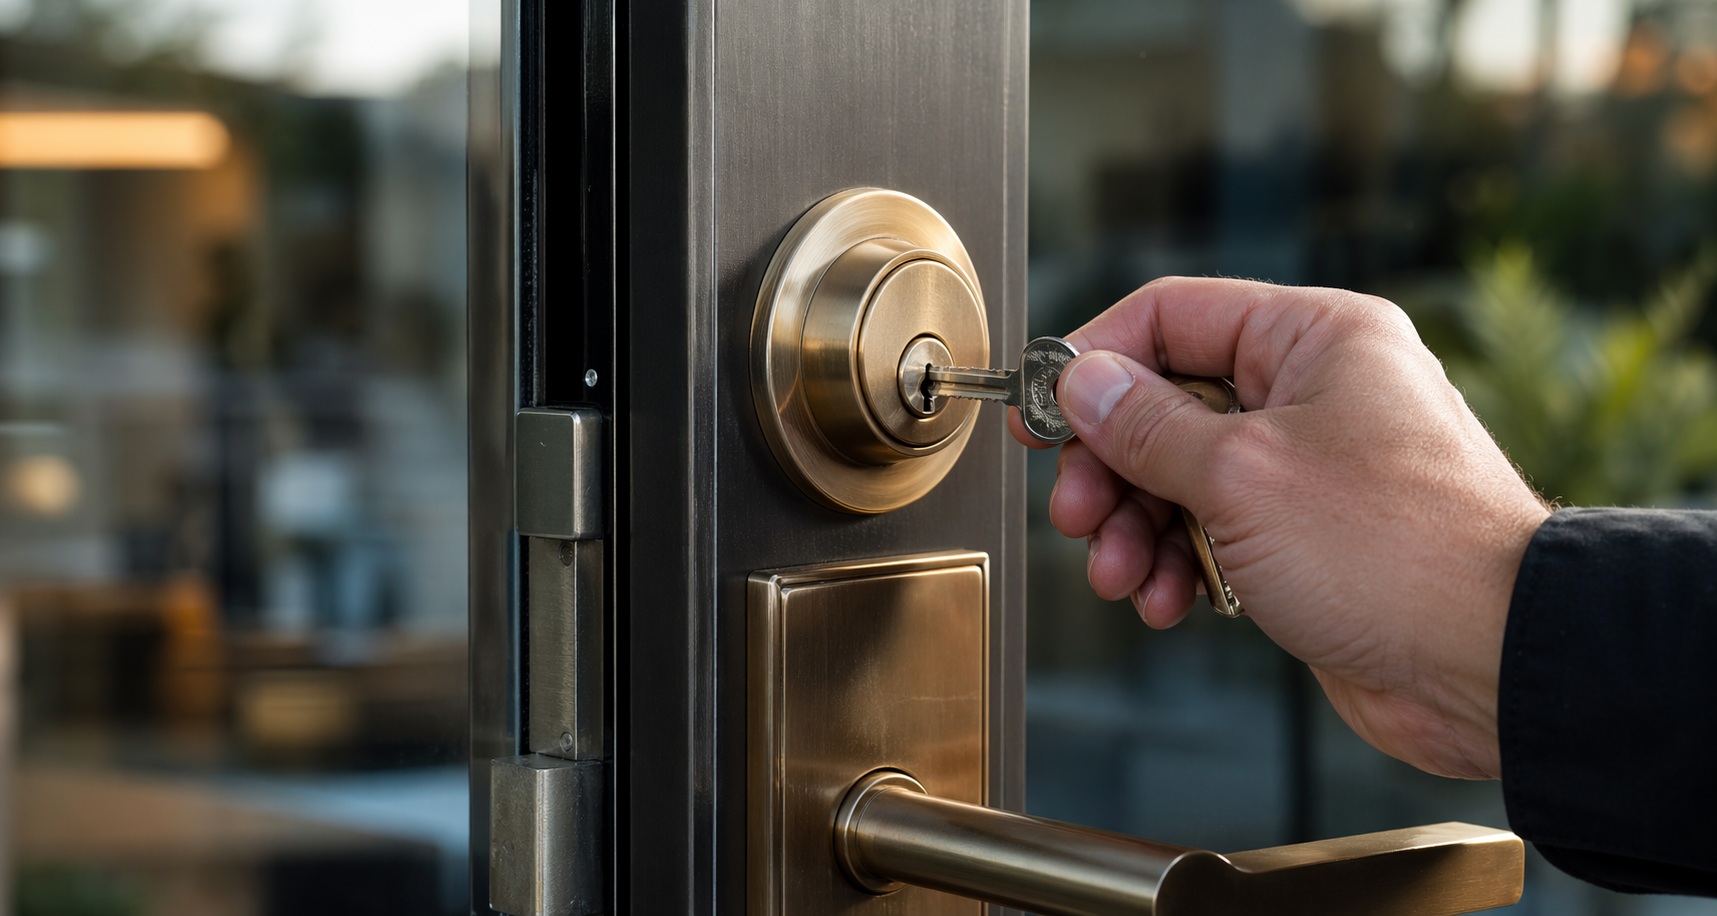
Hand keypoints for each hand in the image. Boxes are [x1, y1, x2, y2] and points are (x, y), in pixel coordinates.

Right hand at [1008, 277, 1549, 779]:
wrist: (1491, 663)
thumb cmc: (1397, 551)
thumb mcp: (1241, 475)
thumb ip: (1145, 426)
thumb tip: (1082, 382)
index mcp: (1315, 338)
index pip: (1173, 315)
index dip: (1094, 360)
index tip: (1040, 412)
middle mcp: (1315, 392)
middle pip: (1167, 404)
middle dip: (1111, 467)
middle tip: (1079, 514)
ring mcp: (1312, 467)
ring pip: (1184, 476)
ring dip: (1137, 527)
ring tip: (1122, 574)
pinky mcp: (1310, 536)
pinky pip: (1216, 531)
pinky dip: (1179, 562)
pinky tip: (1166, 599)